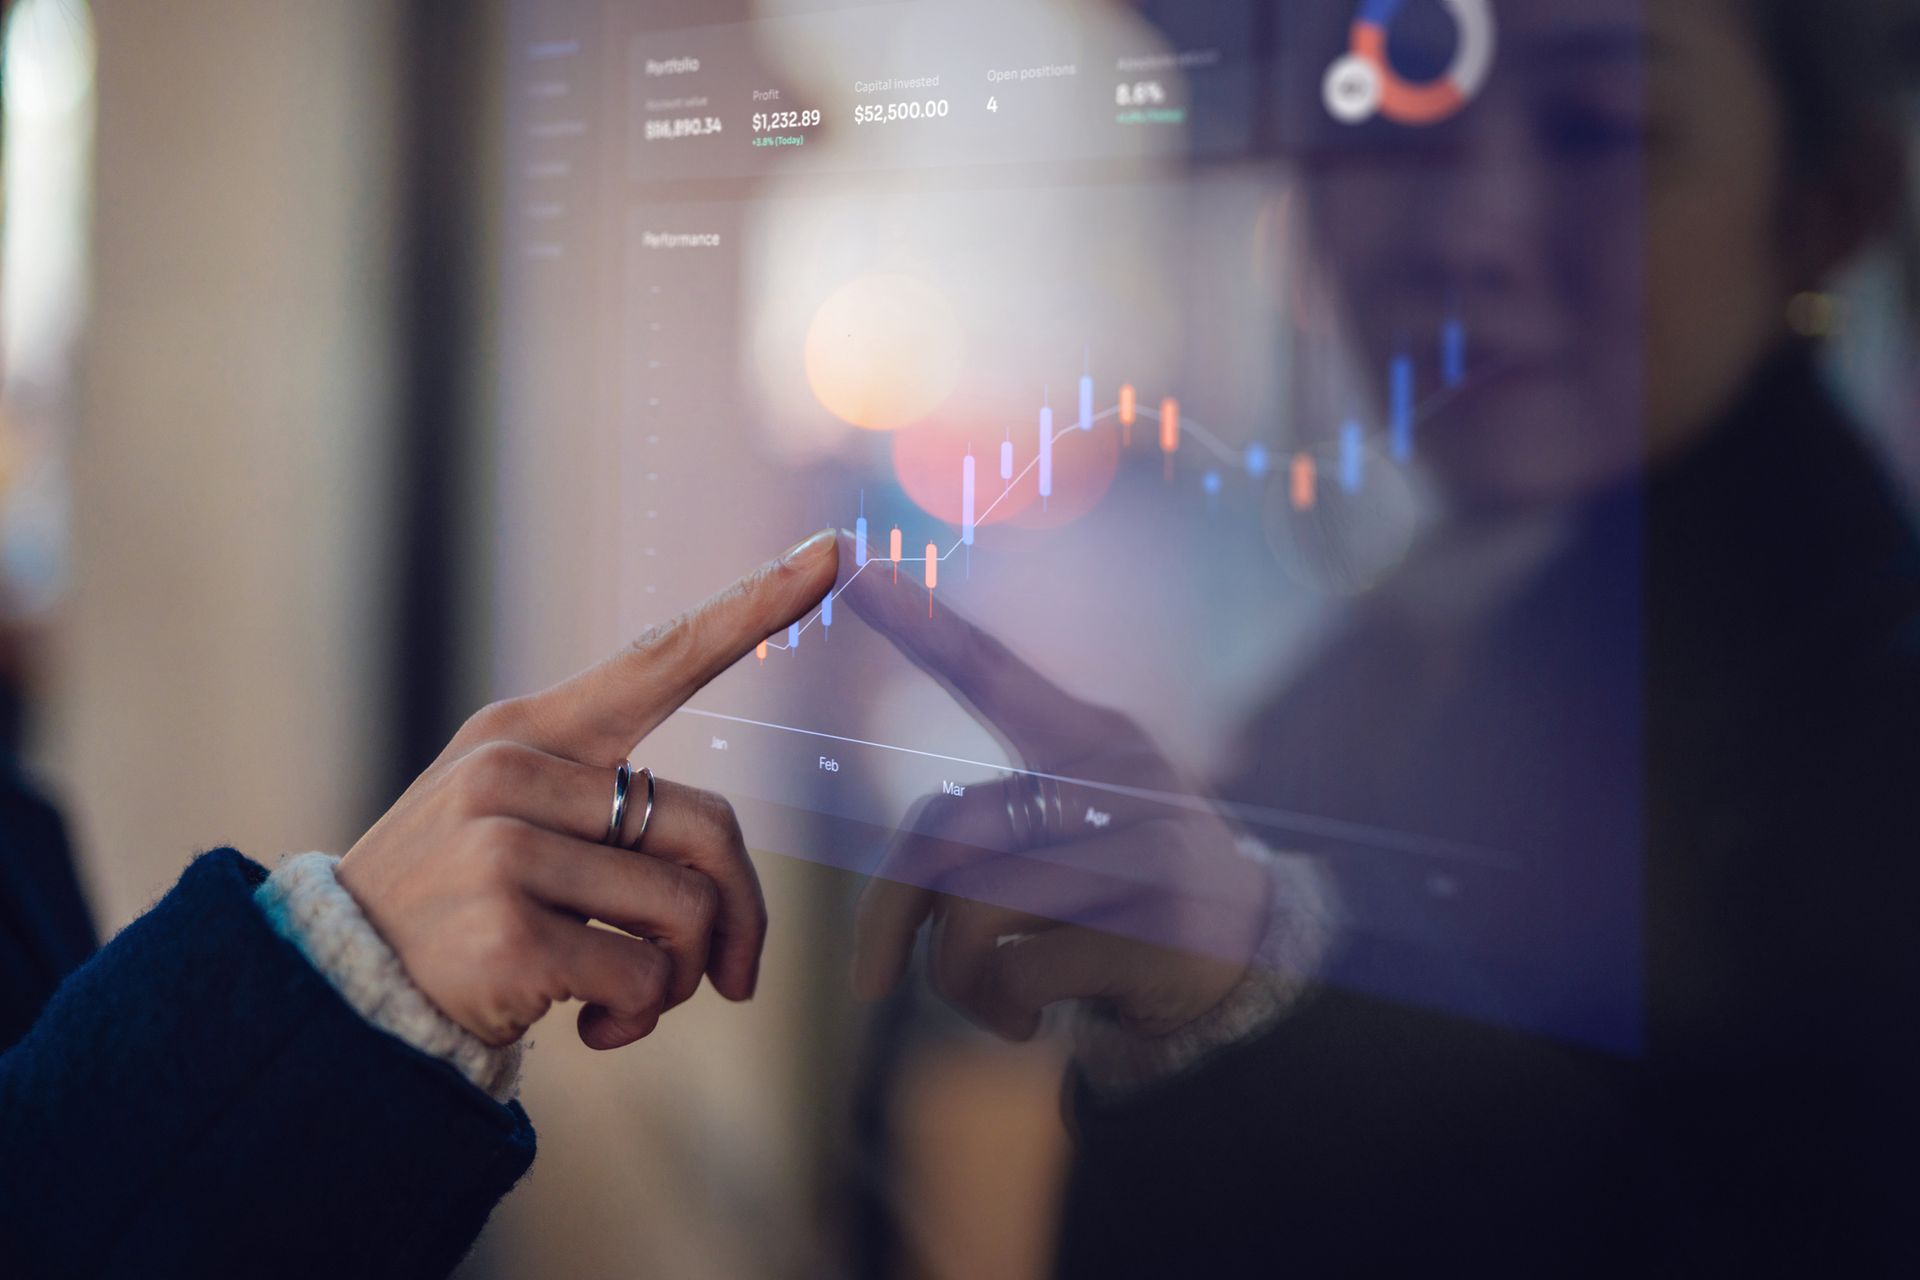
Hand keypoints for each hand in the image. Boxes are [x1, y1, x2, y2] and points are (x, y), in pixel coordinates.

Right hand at [337, 531, 837, 1050]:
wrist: (342, 990)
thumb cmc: (460, 905)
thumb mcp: (516, 822)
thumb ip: (616, 816)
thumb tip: (728, 899)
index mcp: (528, 730)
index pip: (660, 659)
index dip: (753, 608)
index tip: (831, 551)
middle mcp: (513, 772)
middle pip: (708, 830)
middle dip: (736, 917)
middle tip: (724, 973)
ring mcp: (504, 849)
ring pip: (685, 913)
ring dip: (676, 979)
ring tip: (622, 998)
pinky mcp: (509, 933)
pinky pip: (643, 980)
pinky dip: (635, 1020)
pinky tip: (584, 1028)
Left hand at [842, 550, 1272, 1042]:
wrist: (1244, 955)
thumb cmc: (1114, 883)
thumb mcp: (1061, 829)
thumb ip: (980, 832)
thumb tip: (890, 916)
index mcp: (1086, 737)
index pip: (990, 671)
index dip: (922, 624)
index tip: (850, 563)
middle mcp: (1116, 778)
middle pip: (947, 834)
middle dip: (886, 918)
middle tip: (869, 980)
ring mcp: (1144, 852)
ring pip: (975, 912)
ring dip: (951, 979)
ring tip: (980, 999)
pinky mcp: (1157, 932)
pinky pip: (1020, 972)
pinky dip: (997, 1010)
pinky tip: (1023, 1021)